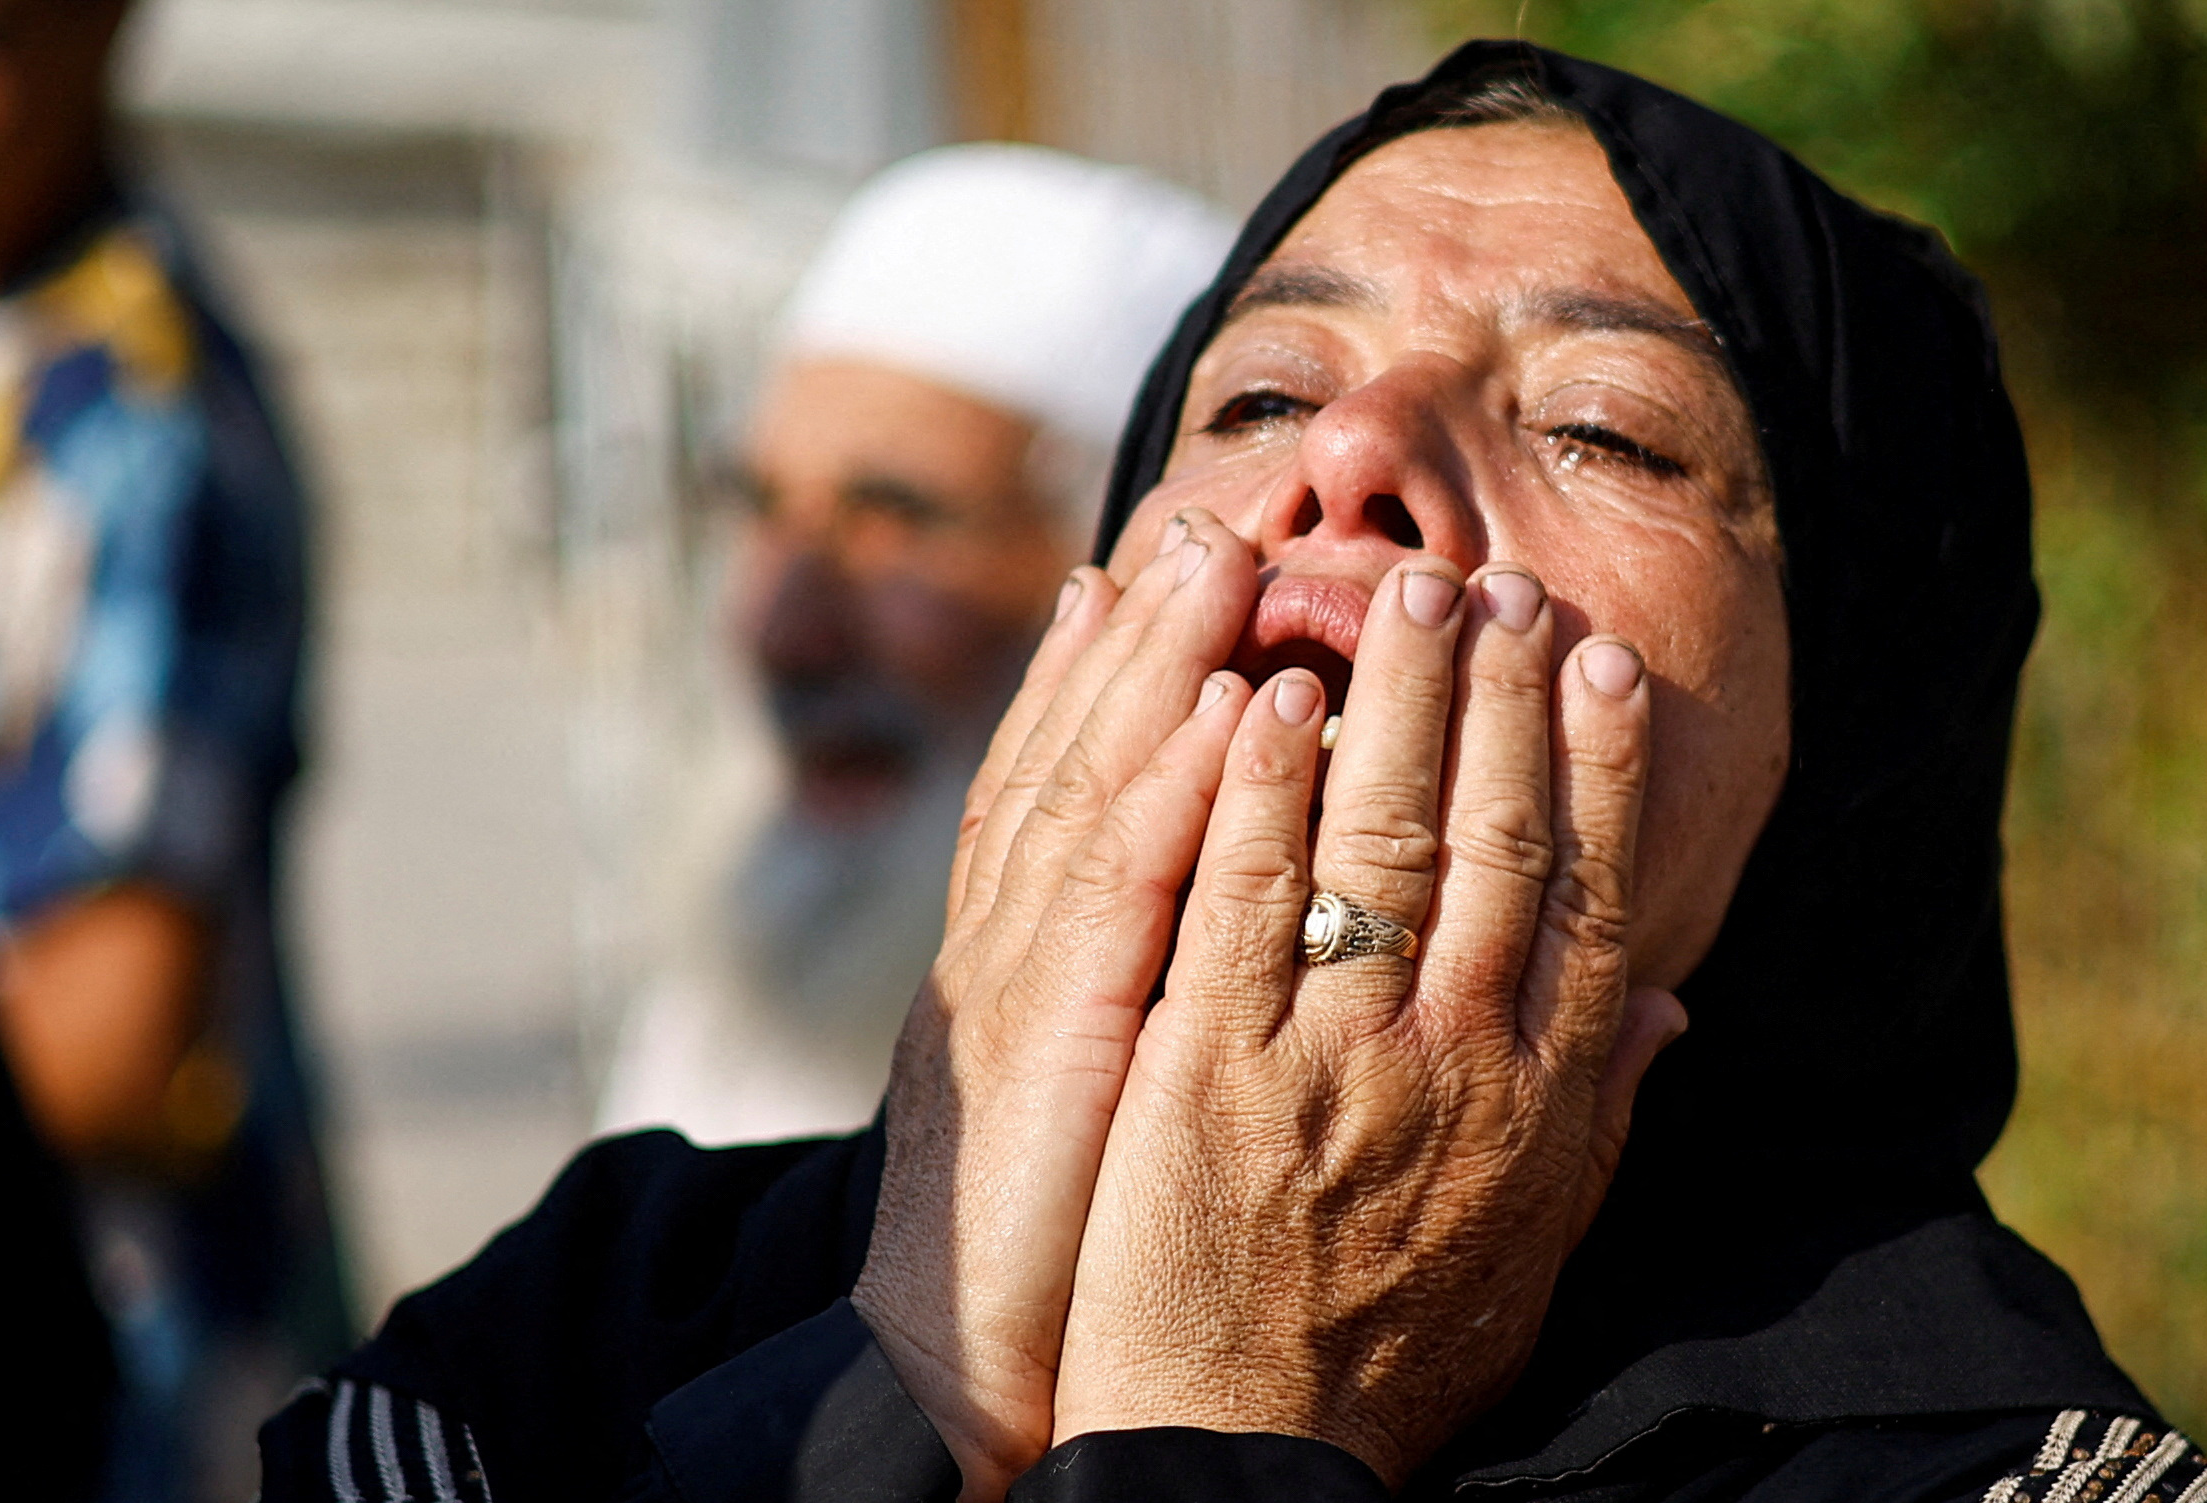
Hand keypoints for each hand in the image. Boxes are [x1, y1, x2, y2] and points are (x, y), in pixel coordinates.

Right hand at [851, 511, 1261, 1500]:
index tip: (1181, 567)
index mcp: (1030, 963)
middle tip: (1211, 512)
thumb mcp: (1113, 1103)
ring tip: (1220, 552)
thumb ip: (1172, 1002)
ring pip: (1086, 792)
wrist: (955, 1385)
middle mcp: (1008, 949)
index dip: (1123, 672)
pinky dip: (1165, 795)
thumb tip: (1251, 932)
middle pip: (1073, 758)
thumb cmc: (1058, 1259)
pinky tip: (1224, 712)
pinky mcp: (1043, 1050)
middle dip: (1141, 629)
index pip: (1080, 787)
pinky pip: (1114, 906)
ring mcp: (1014, 989)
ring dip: (1154, 666)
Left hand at [1048, 563, 1684, 1487]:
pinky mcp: (1209, 1060)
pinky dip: (1262, 790)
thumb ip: (1600, 1113)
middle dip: (1500, 699)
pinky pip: (1245, 897)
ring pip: (1377, 841)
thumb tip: (1666, 1003)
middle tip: (1499, 585)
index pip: (1584, 894)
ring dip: (1394, 703)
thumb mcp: (1536, 1248)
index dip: (1599, 771)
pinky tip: (1271, 698)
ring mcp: (1330, 1050)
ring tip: (1401, 594)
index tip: (1604, 666)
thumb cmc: (1390, 1352)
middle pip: (1490, 839)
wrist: (1245, 1451)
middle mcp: (1451, 1056)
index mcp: (1535, 1096)